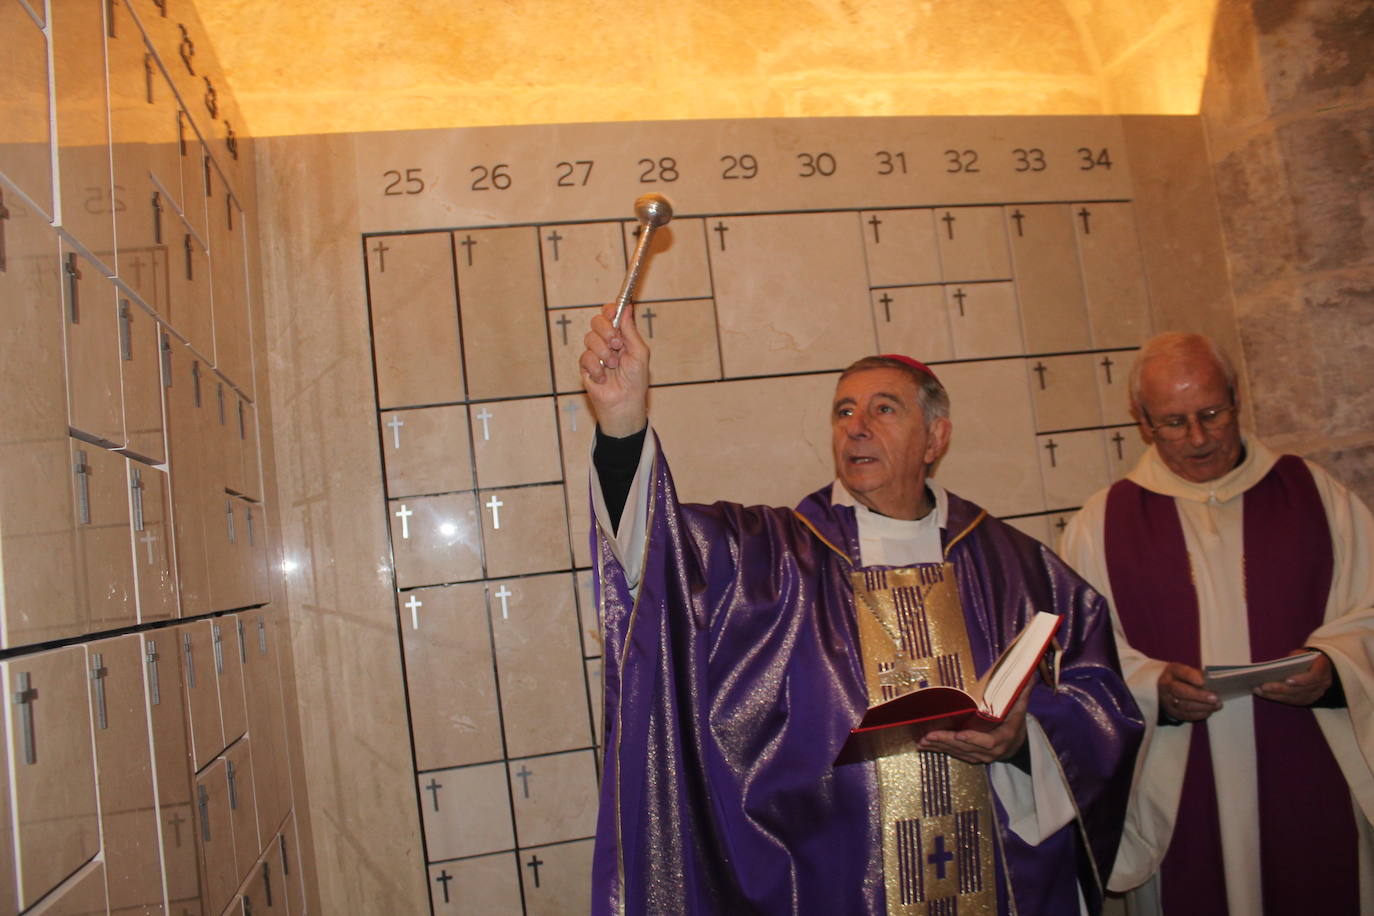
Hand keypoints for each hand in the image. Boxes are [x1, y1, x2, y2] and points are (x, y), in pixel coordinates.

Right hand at [579, 302, 649, 436]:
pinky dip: (596, 368)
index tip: (614, 314)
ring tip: (613, 366)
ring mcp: (595, 353)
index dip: (611, 311)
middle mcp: (607, 342)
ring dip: (604, 352)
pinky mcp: (586, 366)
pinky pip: (585, 357)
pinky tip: (604, 378)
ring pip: (590, 338)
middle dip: (606, 331)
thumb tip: (627, 307)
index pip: (611, 314)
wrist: (625, 403)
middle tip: (616, 344)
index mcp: (621, 336)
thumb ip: (630, 330)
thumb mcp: (639, 352)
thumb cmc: (636, 380)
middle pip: (597, 321)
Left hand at [918, 688, 1028, 764]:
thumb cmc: (1016, 723)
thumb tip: (1027, 673)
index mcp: (1004, 738)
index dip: (974, 739)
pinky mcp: (971, 758)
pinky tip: (924, 745)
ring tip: (923, 740)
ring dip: (940, 747)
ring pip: (958, 752)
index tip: (960, 734)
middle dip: (948, 741)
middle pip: (968, 747)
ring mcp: (981, 756)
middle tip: (929, 735)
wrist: (1016, 746)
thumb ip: (1022, 693)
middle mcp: (991, 751)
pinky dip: (940, 750)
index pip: (988, 742)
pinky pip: (954, 754)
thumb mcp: (1021, 709)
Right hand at [1157, 662, 1220, 720]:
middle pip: (1180, 691)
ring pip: (1183, 705)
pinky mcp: (1171, 712)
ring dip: (1202, 707)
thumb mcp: (1189, 671)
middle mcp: (1166, 685)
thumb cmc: (1183, 678)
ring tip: (1216, 705)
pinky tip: (1209, 711)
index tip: (1203, 682)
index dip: (1191, 677)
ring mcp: (1166, 700)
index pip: (1181, 672)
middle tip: (1214, 698)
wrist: (1167, 689)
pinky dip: (1199, 714)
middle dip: (1199, 695)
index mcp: (1172, 671)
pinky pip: (1185, 715)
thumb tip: (1213, 684)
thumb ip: (1199, 675)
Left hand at [1255, 650, 1331, 706]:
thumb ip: (1293, 658)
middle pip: (1300, 690)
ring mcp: (1316, 694)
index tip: (1287, 680)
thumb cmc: (1307, 657)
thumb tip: (1276, 666)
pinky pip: (1293, 701)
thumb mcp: (1302, 653)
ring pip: (1295, 698)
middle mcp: (1321, 684)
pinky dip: (1278, 698)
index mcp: (1322, 669)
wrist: (1320, 666)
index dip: (1301, 680)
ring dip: (1275, 695)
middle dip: (1280, 689)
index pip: (1313, 677)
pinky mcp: (1308, 700)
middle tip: (1263, 687)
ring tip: (1259, 690)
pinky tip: (1265, 694)